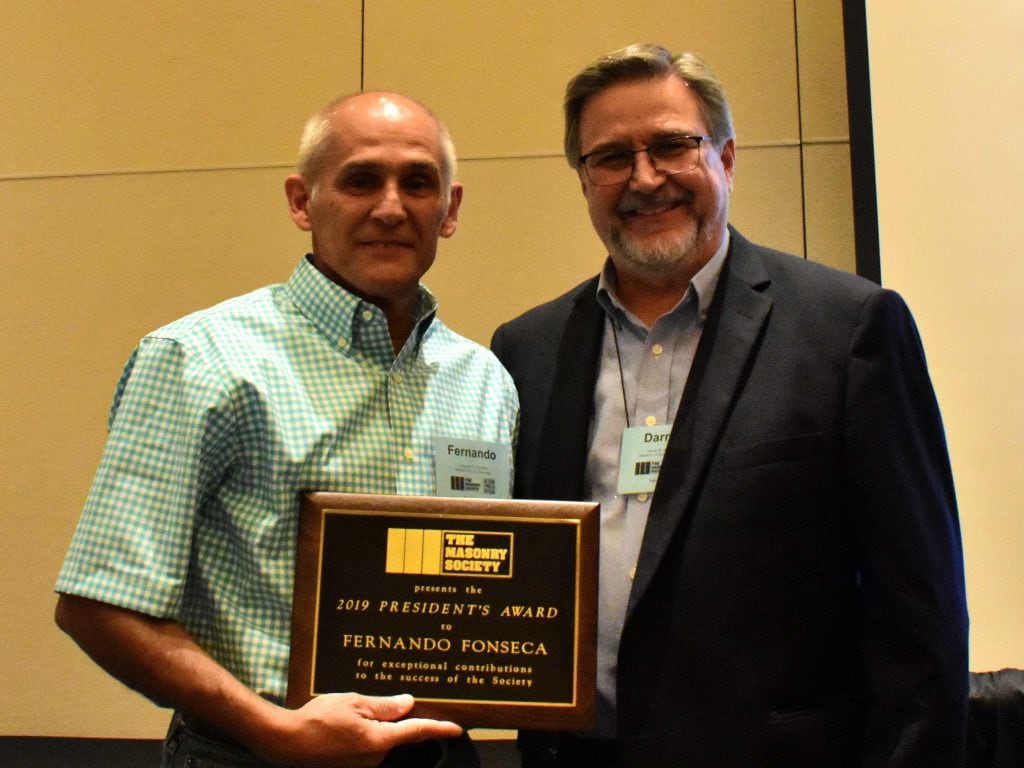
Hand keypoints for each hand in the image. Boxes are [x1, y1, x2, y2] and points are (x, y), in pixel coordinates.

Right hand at [249, 692, 462, 767]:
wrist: (285, 742)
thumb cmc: (318, 719)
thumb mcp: (354, 703)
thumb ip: (384, 706)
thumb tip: (408, 704)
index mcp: (379, 741)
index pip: (417, 732)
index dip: (439, 728)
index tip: (458, 728)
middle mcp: (374, 758)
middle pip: (397, 735)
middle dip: (393, 718)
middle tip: (377, 702)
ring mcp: (361, 765)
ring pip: (380, 740)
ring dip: (374, 724)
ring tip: (349, 710)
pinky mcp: (350, 766)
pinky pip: (366, 747)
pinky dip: (363, 733)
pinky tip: (344, 722)